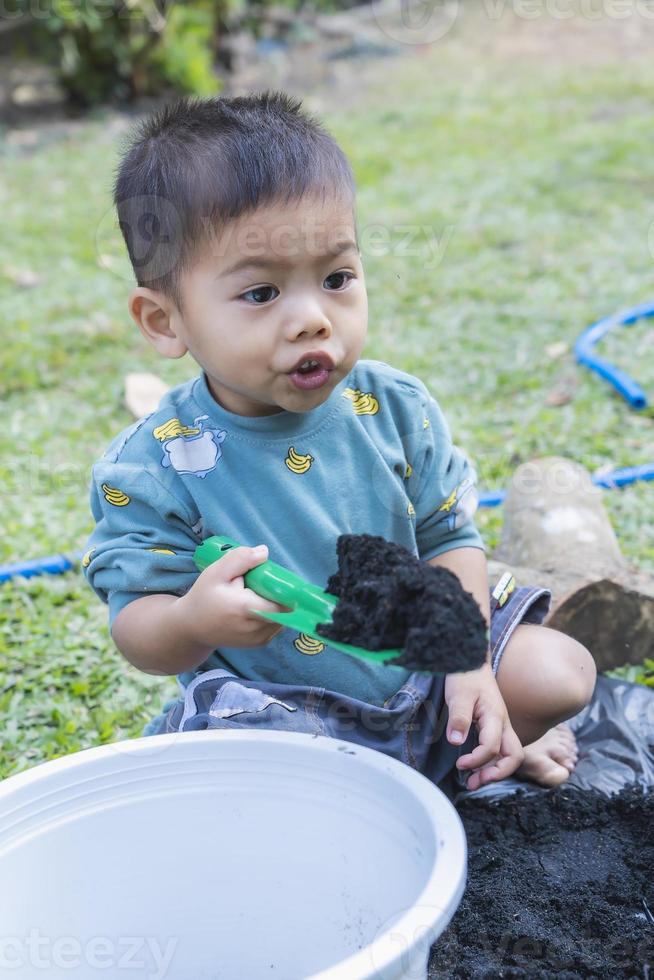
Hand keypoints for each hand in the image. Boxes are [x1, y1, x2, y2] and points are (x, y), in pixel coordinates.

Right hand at [176, 545, 291, 649]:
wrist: (191, 627)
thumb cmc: (203, 597)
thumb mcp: (216, 572)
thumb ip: (240, 559)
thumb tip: (264, 552)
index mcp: (247, 609)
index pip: (284, 601)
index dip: (284, 588)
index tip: (273, 578)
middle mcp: (257, 628)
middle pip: (286, 608)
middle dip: (278, 594)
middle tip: (259, 585)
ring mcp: (260, 639)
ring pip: (284, 616)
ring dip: (275, 604)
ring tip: (253, 597)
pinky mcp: (260, 643)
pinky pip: (277, 624)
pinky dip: (272, 614)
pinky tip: (254, 607)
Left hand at [444, 662, 523, 790]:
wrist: (471, 658)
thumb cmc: (465, 675)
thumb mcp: (459, 694)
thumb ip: (459, 717)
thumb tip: (455, 742)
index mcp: (495, 716)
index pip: (492, 747)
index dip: (477, 760)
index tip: (460, 763)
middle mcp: (503, 723)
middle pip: (514, 756)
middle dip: (497, 774)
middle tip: (475, 782)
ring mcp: (501, 725)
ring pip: (509, 754)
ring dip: (494, 771)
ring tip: (473, 781)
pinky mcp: (494, 725)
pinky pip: (500, 748)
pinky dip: (490, 761)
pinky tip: (475, 765)